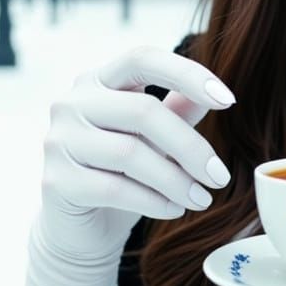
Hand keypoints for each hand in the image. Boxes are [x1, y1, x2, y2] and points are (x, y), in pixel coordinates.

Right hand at [41, 45, 235, 260]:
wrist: (81, 227)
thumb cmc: (123, 174)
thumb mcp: (156, 140)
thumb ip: (179, 113)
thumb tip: (217, 95)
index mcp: (99, 80)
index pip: (143, 59)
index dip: (187, 74)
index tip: (229, 101)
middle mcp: (72, 102)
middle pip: (143, 110)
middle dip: (191, 147)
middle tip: (219, 177)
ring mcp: (59, 140)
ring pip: (130, 153)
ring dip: (176, 181)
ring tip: (201, 199)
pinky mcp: (56, 181)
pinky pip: (115, 188)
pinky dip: (154, 201)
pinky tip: (174, 210)